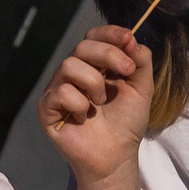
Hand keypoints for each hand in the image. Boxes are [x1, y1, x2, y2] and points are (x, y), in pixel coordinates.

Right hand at [39, 26, 153, 183]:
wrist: (116, 156)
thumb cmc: (126, 123)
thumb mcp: (141, 88)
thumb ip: (140, 61)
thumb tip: (131, 38)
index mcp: (94, 65)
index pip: (93, 36)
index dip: (109, 33)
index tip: (128, 38)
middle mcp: (73, 73)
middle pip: (82, 46)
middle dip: (108, 55)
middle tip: (127, 72)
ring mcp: (57, 89)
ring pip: (69, 66)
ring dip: (93, 83)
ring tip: (100, 103)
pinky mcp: (46, 108)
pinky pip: (60, 92)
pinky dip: (78, 104)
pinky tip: (82, 117)